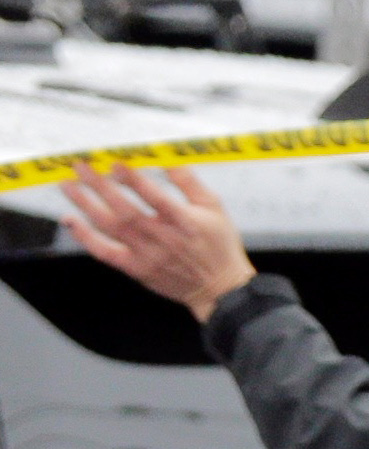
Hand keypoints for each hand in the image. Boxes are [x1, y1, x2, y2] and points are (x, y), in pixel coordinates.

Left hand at [57, 164, 254, 318]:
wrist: (220, 288)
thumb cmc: (218, 244)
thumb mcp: (214, 208)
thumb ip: (190, 183)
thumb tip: (167, 159)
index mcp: (186, 223)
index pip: (157, 199)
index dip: (134, 181)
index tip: (116, 163)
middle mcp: (165, 240)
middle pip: (126, 211)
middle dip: (100, 187)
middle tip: (80, 167)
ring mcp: (148, 256)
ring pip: (111, 228)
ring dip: (86, 205)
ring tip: (68, 186)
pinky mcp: (137, 269)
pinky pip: (105, 253)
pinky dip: (85, 237)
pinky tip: (71, 220)